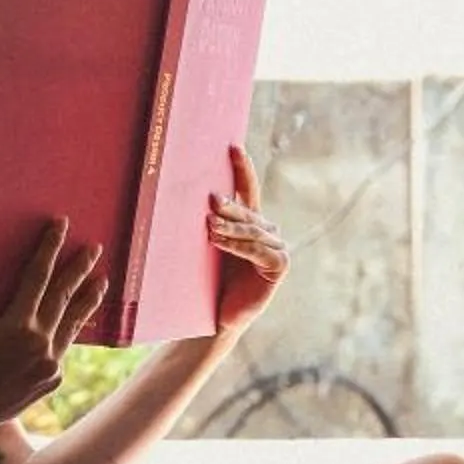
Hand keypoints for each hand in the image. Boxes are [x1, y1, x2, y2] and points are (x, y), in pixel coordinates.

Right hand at [0, 219, 106, 440]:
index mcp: (16, 328)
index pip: (38, 278)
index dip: (49, 249)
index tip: (61, 226)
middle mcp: (40, 345)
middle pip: (64, 297)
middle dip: (79, 269)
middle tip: (94, 248)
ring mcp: (51, 365)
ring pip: (73, 324)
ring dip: (87, 300)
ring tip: (102, 280)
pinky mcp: (53, 379)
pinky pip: (62, 348)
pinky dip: (67, 331)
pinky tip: (75, 319)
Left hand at [208, 146, 288, 334]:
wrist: (217, 317)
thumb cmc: (208, 282)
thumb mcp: (207, 247)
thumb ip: (207, 223)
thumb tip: (184, 196)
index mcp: (251, 222)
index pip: (248, 190)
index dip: (242, 168)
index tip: (232, 147)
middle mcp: (268, 231)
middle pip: (248, 212)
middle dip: (230, 205)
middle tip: (210, 199)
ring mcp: (277, 247)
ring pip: (252, 230)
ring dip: (230, 226)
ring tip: (209, 224)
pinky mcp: (279, 264)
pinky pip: (258, 249)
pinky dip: (238, 245)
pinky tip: (218, 241)